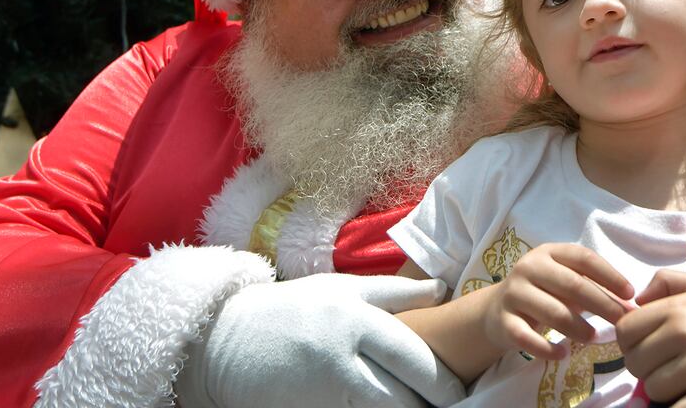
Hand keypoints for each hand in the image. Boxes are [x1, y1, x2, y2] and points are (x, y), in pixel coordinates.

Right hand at [174, 273, 465, 407]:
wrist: (223, 339)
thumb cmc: (290, 309)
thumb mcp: (340, 289)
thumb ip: (392, 293)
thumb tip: (441, 290)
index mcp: (354, 314)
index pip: (413, 353)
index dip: (444, 380)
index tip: (462, 391)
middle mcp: (342, 350)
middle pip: (405, 389)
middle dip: (435, 402)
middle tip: (454, 407)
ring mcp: (323, 385)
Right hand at [483, 243, 633, 359]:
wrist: (496, 310)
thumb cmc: (542, 293)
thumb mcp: (562, 282)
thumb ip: (592, 288)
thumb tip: (630, 306)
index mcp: (547, 253)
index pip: (583, 258)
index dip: (609, 275)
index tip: (630, 294)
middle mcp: (528, 268)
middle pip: (572, 285)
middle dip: (602, 304)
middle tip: (622, 322)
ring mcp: (514, 294)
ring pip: (553, 312)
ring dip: (579, 328)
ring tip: (595, 339)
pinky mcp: (504, 322)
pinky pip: (528, 338)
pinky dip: (548, 349)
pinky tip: (562, 354)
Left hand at [616, 269, 685, 407]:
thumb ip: (666, 281)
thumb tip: (636, 298)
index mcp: (678, 308)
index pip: (625, 330)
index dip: (631, 344)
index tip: (647, 349)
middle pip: (635, 363)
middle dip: (647, 369)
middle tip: (669, 367)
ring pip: (653, 389)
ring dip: (666, 390)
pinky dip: (679, 407)